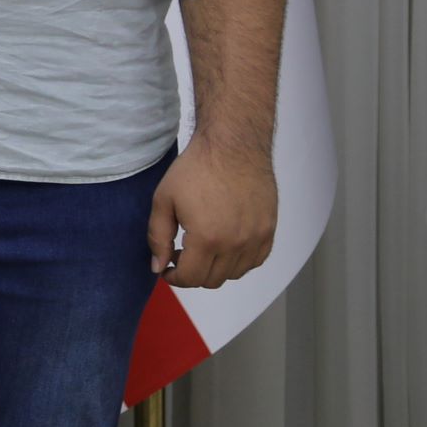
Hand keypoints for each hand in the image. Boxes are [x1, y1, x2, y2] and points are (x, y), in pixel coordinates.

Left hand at [150, 134, 276, 287]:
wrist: (233, 146)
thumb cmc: (195, 169)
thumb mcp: (163, 201)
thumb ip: (158, 237)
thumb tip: (157, 267)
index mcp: (208, 239)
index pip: (190, 278)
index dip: (174, 278)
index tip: (166, 268)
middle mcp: (236, 244)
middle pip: (212, 279)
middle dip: (191, 273)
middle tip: (179, 254)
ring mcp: (256, 239)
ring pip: (234, 274)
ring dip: (214, 268)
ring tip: (201, 247)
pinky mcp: (269, 231)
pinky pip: (254, 261)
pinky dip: (238, 261)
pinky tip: (224, 244)